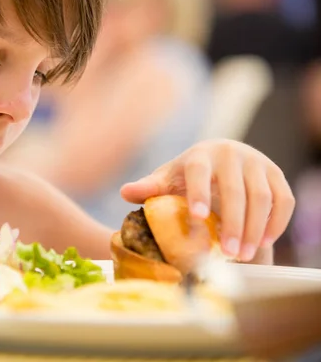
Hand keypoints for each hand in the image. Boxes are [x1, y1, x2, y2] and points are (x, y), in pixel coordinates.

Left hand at [120, 139, 294, 261]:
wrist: (222, 159)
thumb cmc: (188, 174)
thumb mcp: (168, 178)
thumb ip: (150, 187)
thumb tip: (125, 192)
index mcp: (200, 155)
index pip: (198, 172)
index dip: (199, 193)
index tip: (198, 218)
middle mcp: (231, 154)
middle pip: (236, 191)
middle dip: (233, 224)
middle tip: (228, 253)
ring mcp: (257, 163)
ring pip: (262, 198)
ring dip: (255, 228)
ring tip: (243, 255)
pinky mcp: (275, 174)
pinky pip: (284, 200)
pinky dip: (277, 223)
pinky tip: (264, 242)